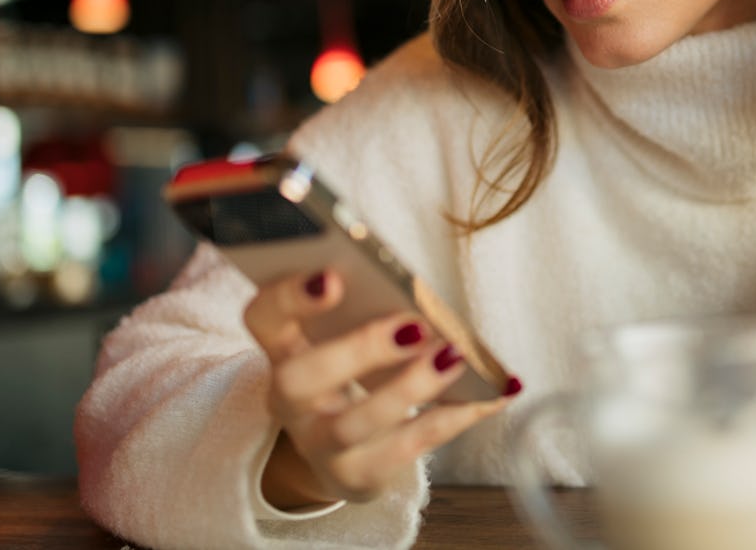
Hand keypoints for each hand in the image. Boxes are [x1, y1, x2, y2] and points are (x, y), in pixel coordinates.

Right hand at [243, 270, 511, 508]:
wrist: (346, 449)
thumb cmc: (358, 370)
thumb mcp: (350, 336)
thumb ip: (369, 308)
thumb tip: (420, 291)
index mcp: (283, 348)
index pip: (263, 317)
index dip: (290, 297)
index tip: (333, 277)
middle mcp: (290, 401)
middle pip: (299, 379)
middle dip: (358, 349)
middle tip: (414, 325)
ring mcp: (319, 445)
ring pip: (352, 425)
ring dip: (408, 388)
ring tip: (453, 356)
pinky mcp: (356, 476)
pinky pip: (404, 451)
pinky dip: (451, 419)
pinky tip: (492, 395)